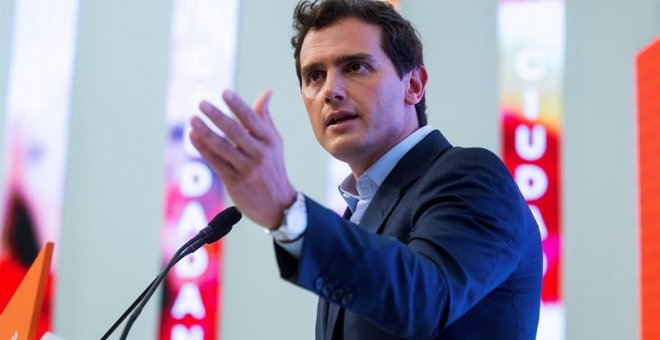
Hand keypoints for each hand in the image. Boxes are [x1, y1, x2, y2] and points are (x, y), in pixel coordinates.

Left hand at [189, 89, 296, 228]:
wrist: (278, 205)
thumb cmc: (273, 167)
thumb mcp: (274, 142)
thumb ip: (265, 118)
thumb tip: (267, 91)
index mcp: (269, 141)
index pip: (252, 119)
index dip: (238, 105)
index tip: (224, 92)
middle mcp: (259, 153)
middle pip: (235, 131)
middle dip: (217, 116)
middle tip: (201, 103)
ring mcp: (247, 168)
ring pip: (223, 147)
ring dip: (206, 132)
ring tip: (193, 119)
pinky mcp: (235, 182)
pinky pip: (216, 162)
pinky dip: (203, 148)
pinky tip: (193, 136)